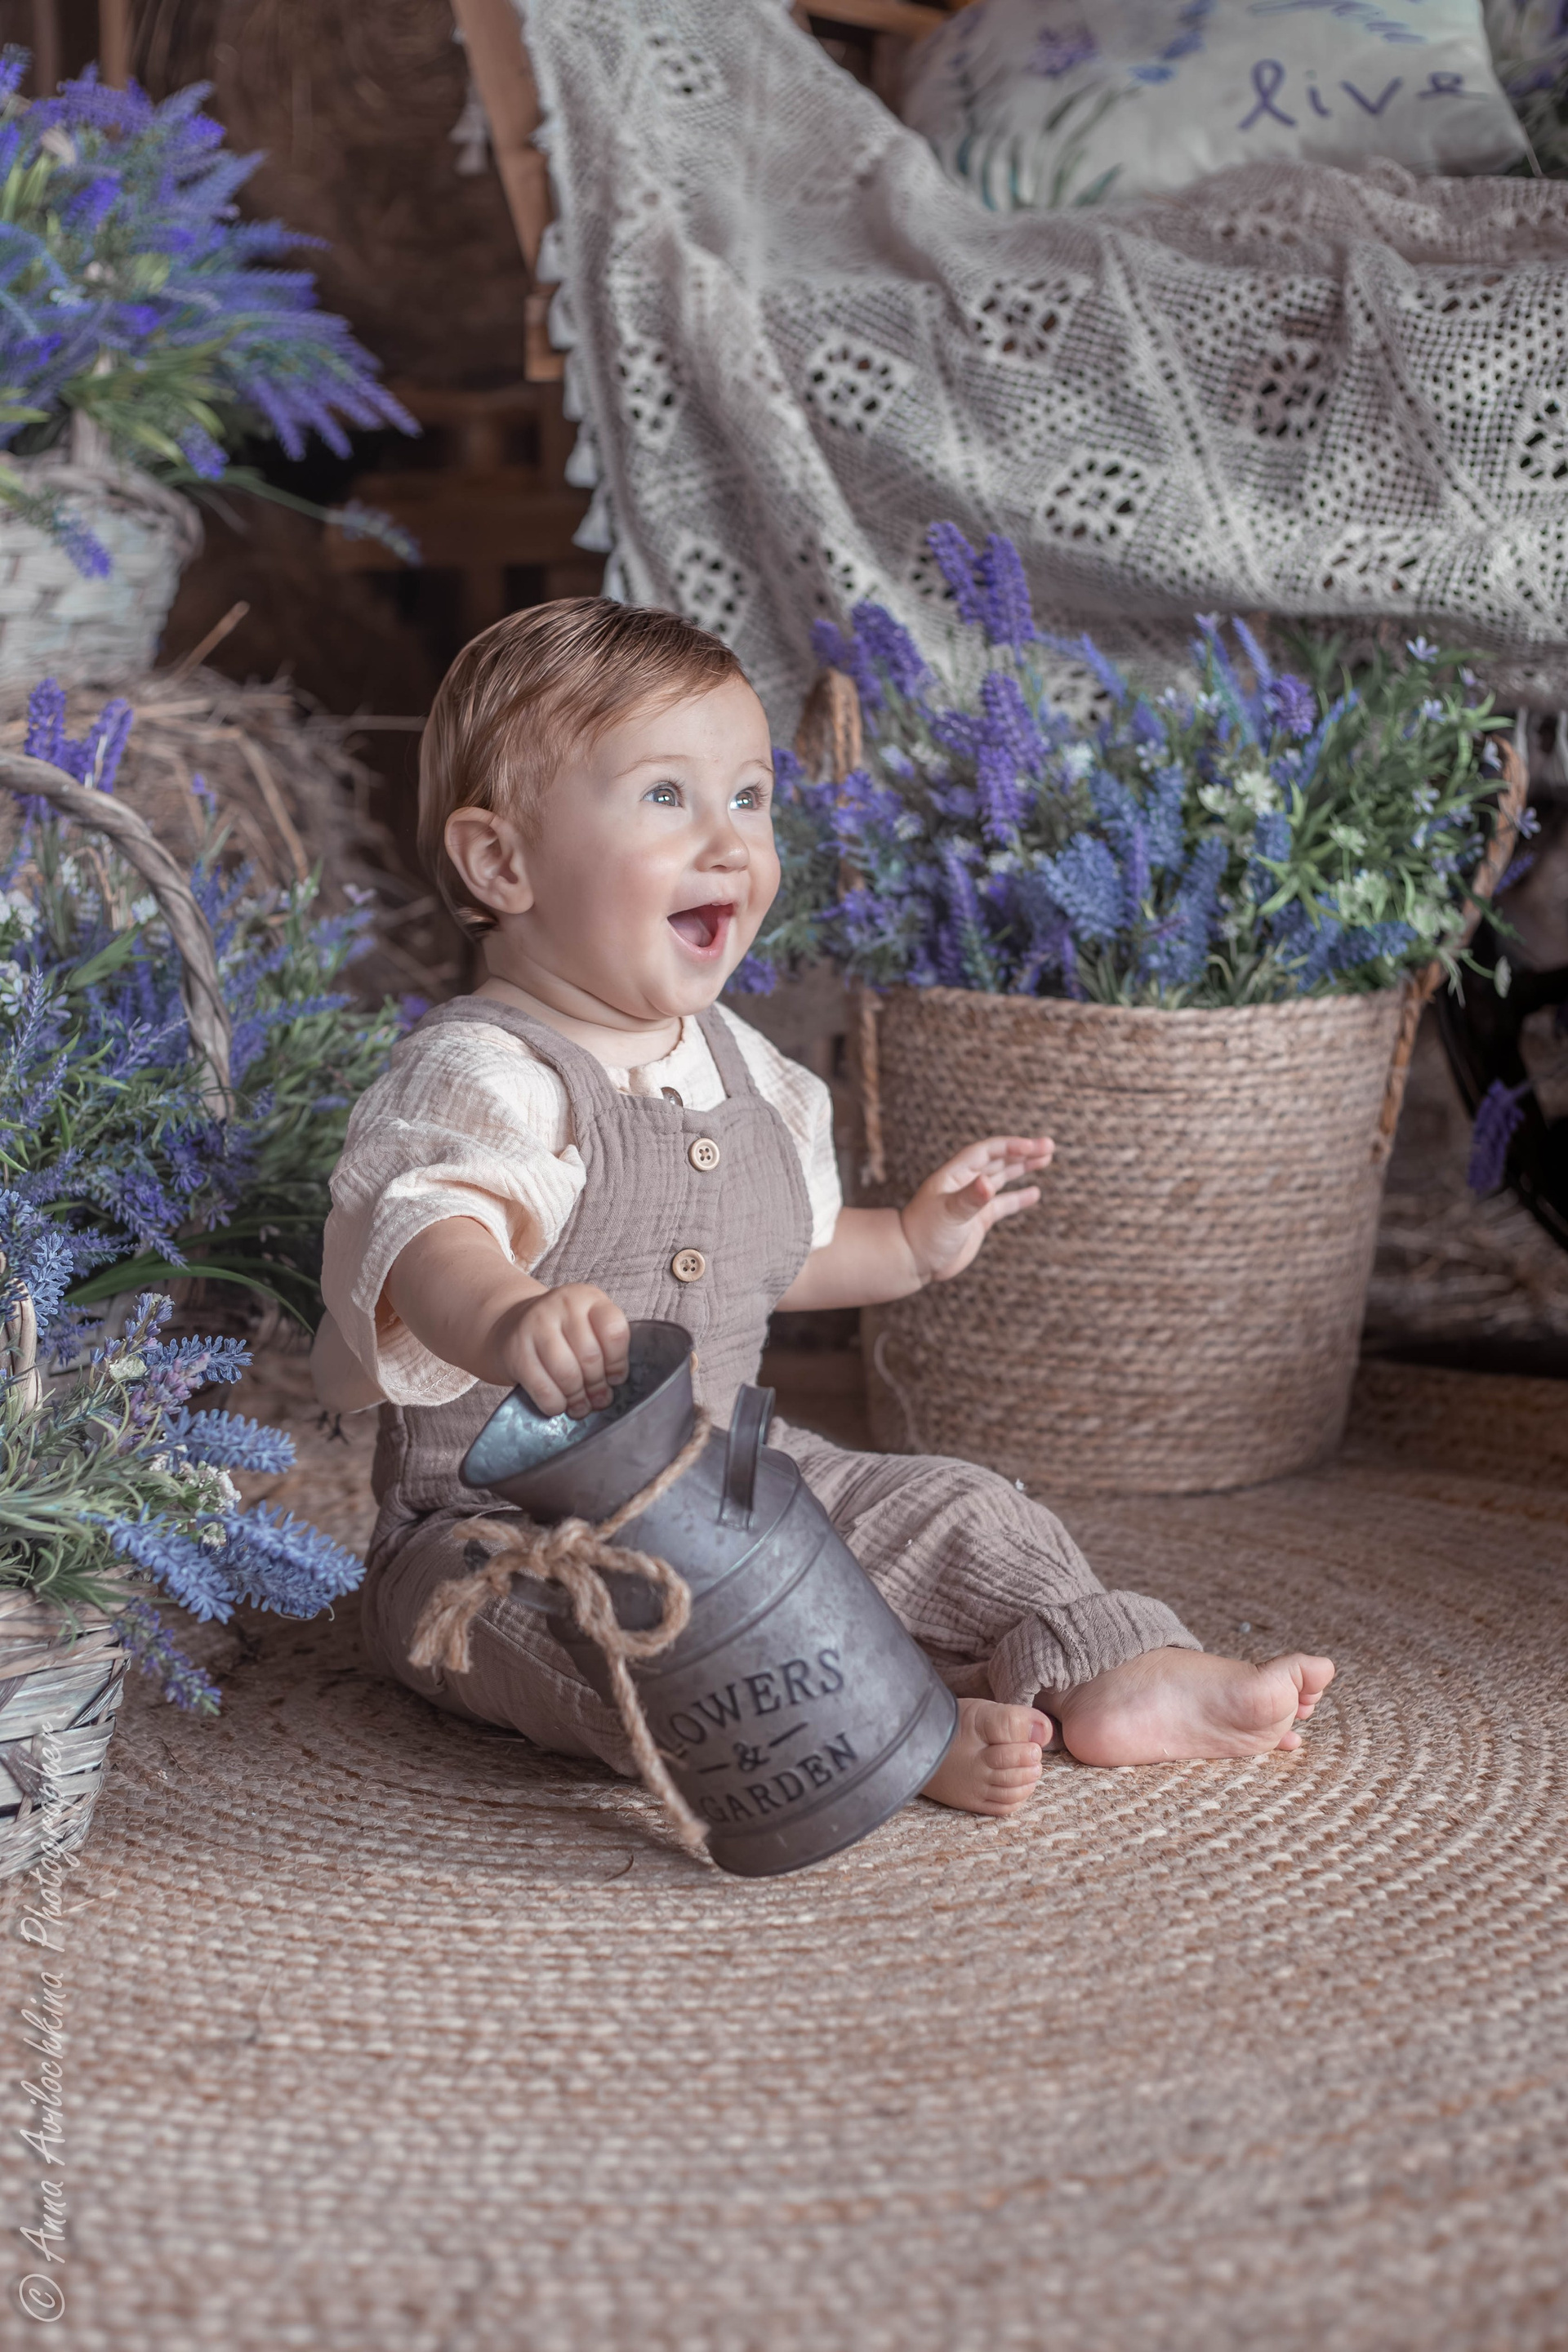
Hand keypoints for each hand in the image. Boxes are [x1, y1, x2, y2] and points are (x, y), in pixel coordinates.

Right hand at [491, 1283, 630, 1418]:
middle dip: (597, 1386)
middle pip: (590, 1357)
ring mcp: (535, 1326)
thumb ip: (605, 1347)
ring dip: (577, 1398)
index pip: (614, 1332)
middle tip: (598, 1398)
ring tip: (580, 1405)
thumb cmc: (560, 1332)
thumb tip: (613, 1386)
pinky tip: (559, 1404)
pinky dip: (555, 1404)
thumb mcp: (588, 1325)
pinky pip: (543, 1389)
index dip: (618, 1362)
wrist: (512, 1326)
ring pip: (567, 1375)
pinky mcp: (516, 1352)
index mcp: (587, 1298)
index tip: (615, 1378)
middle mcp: (562, 1305)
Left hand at [898, 1134, 1052, 1286]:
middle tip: (1049, 1145)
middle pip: (998, 1160)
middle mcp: (965, 1183)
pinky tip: (1035, 1193)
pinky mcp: (977, 1220)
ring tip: (1046, 1159)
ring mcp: (972, 1201)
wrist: (911, 1260)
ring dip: (1022, 1168)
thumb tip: (988, 1184)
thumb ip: (970, 1199)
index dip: (1010, 1146)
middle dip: (1023, 1152)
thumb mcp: (948, 1214)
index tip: (1033, 1146)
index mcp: (955, 1175)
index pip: (987, 1152)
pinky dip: (1018, 1198)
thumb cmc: (924, 1233)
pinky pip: (1002, 1204)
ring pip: (1002, 1178)